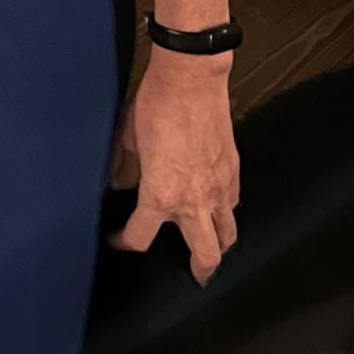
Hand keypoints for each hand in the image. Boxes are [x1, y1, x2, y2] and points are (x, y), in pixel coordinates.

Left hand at [109, 48, 239, 284]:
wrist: (191, 78)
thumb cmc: (156, 104)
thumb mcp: (127, 138)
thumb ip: (125, 168)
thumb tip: (119, 183)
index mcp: (162, 196)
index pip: (142, 236)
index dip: (126, 242)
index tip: (119, 239)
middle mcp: (195, 200)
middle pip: (205, 255)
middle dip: (199, 270)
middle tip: (193, 275)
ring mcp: (220, 187)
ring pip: (229, 234)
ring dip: (219, 245)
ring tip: (209, 246)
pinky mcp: (234, 170)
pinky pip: (234, 203)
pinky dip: (227, 212)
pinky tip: (217, 205)